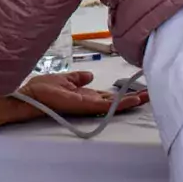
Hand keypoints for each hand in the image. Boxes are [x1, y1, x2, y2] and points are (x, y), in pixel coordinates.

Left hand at [19, 71, 148, 116]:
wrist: (30, 95)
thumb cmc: (43, 88)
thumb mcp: (64, 79)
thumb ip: (78, 78)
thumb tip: (90, 75)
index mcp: (85, 95)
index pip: (108, 96)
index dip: (122, 93)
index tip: (137, 88)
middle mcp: (88, 101)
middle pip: (115, 101)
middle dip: (132, 98)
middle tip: (151, 95)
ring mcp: (87, 105)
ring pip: (114, 105)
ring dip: (131, 101)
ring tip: (148, 98)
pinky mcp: (84, 106)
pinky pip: (105, 105)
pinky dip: (119, 104)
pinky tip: (131, 101)